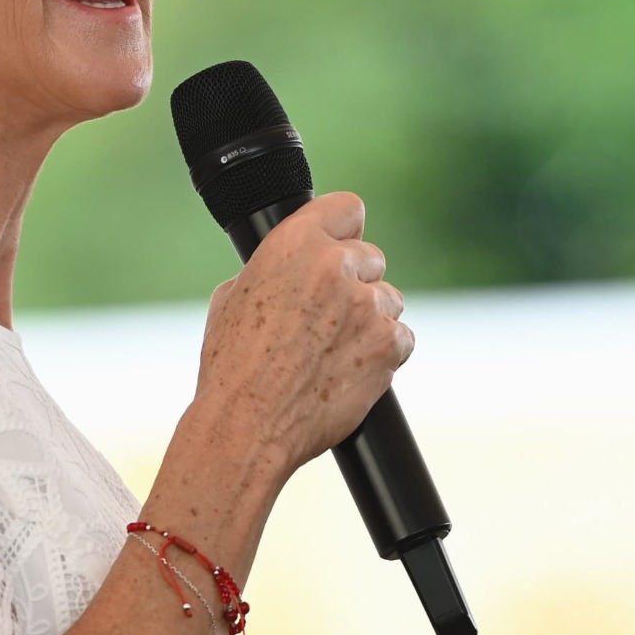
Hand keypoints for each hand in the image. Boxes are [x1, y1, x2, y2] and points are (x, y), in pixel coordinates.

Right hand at [189, 192, 410, 479]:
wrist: (246, 425)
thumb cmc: (231, 368)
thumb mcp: (234, 297)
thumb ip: (275, 269)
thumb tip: (293, 269)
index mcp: (295, 243)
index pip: (348, 208)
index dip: (345, 231)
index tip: (343, 245)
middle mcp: (335, 265)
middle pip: (371, 258)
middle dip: (355, 283)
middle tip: (329, 318)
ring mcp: (367, 305)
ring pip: (388, 300)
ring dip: (371, 320)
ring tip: (333, 352)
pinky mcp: (388, 344)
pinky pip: (402, 338)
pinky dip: (384, 354)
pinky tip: (351, 370)